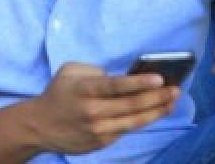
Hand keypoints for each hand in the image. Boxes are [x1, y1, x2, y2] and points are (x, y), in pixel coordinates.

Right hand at [30, 62, 178, 153]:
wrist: (39, 126)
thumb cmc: (58, 93)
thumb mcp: (69, 71)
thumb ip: (94, 71)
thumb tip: (121, 78)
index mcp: (84, 90)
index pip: (115, 86)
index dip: (138, 82)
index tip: (159, 78)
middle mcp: (92, 111)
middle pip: (131, 105)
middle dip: (157, 97)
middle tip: (175, 89)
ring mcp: (98, 130)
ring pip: (134, 121)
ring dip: (156, 111)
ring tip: (172, 101)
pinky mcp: (102, 142)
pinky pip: (126, 130)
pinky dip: (142, 120)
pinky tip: (155, 112)